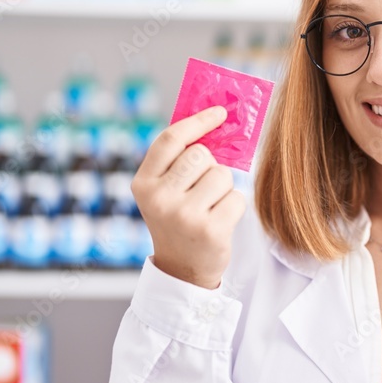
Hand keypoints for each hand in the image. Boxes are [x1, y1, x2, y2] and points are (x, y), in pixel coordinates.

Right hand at [131, 105, 246, 288]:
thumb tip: (217, 120)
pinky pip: (237, 198)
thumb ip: (181, 160)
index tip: (220, 113)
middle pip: (202, 155)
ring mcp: (184, 216)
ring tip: (210, 207)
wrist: (183, 269)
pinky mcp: (210, 230)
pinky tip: (220, 221)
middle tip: (204, 187)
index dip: (198, 121)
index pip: (171, 139)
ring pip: (223, 175)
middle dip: (211, 165)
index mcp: (143, 184)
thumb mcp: (167, 190)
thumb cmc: (179, 219)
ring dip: (224, 188)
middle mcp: (159, 199)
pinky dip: (234, 206)